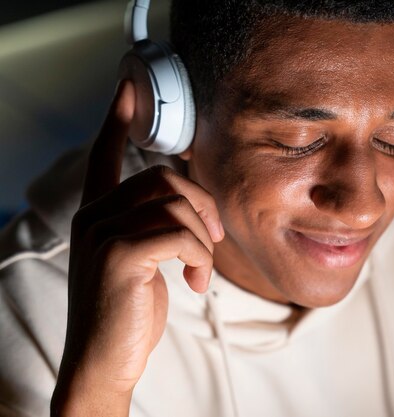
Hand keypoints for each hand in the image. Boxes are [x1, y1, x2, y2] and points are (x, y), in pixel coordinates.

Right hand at [51, 80, 223, 415]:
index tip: (127, 87)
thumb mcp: (139, 262)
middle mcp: (93, 216)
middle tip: (213, 239)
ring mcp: (101, 234)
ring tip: (201, 268)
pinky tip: (195, 283)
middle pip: (163, 177)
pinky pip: (180, 236)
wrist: (105, 362)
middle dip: (203, 205)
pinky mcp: (118, 256)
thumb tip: (194, 210)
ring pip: (176, 206)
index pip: (102, 156)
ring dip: (204, 239)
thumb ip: (154, 229)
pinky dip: (200, 258)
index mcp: (98, 214)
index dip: (116, 120)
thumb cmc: (127, 312)